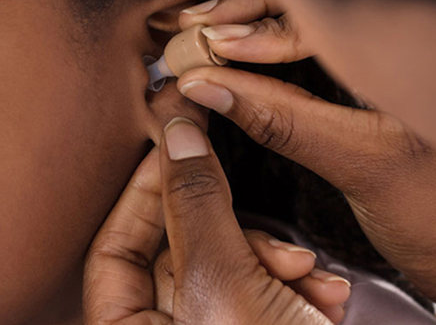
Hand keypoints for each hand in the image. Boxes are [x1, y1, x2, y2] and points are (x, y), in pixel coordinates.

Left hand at [84, 147, 348, 323]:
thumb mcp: (222, 284)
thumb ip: (195, 207)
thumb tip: (178, 137)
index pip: (113, 247)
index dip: (143, 192)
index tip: (176, 147)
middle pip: (178, 252)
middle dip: (229, 230)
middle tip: (253, 211)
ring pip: (230, 269)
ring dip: (274, 260)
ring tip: (304, 273)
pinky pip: (265, 295)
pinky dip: (296, 289)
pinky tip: (322, 298)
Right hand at [177, 0, 435, 321]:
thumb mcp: (363, 163)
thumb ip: (286, 119)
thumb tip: (213, 86)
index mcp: (403, 51)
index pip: (309, 6)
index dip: (247, 18)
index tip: (201, 45)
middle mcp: (395, 47)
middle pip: (298, 7)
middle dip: (237, 17)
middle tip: (186, 35)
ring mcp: (383, 68)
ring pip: (300, 27)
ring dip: (245, 34)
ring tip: (201, 44)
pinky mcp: (371, 91)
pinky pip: (309, 57)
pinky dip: (265, 60)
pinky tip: (236, 67)